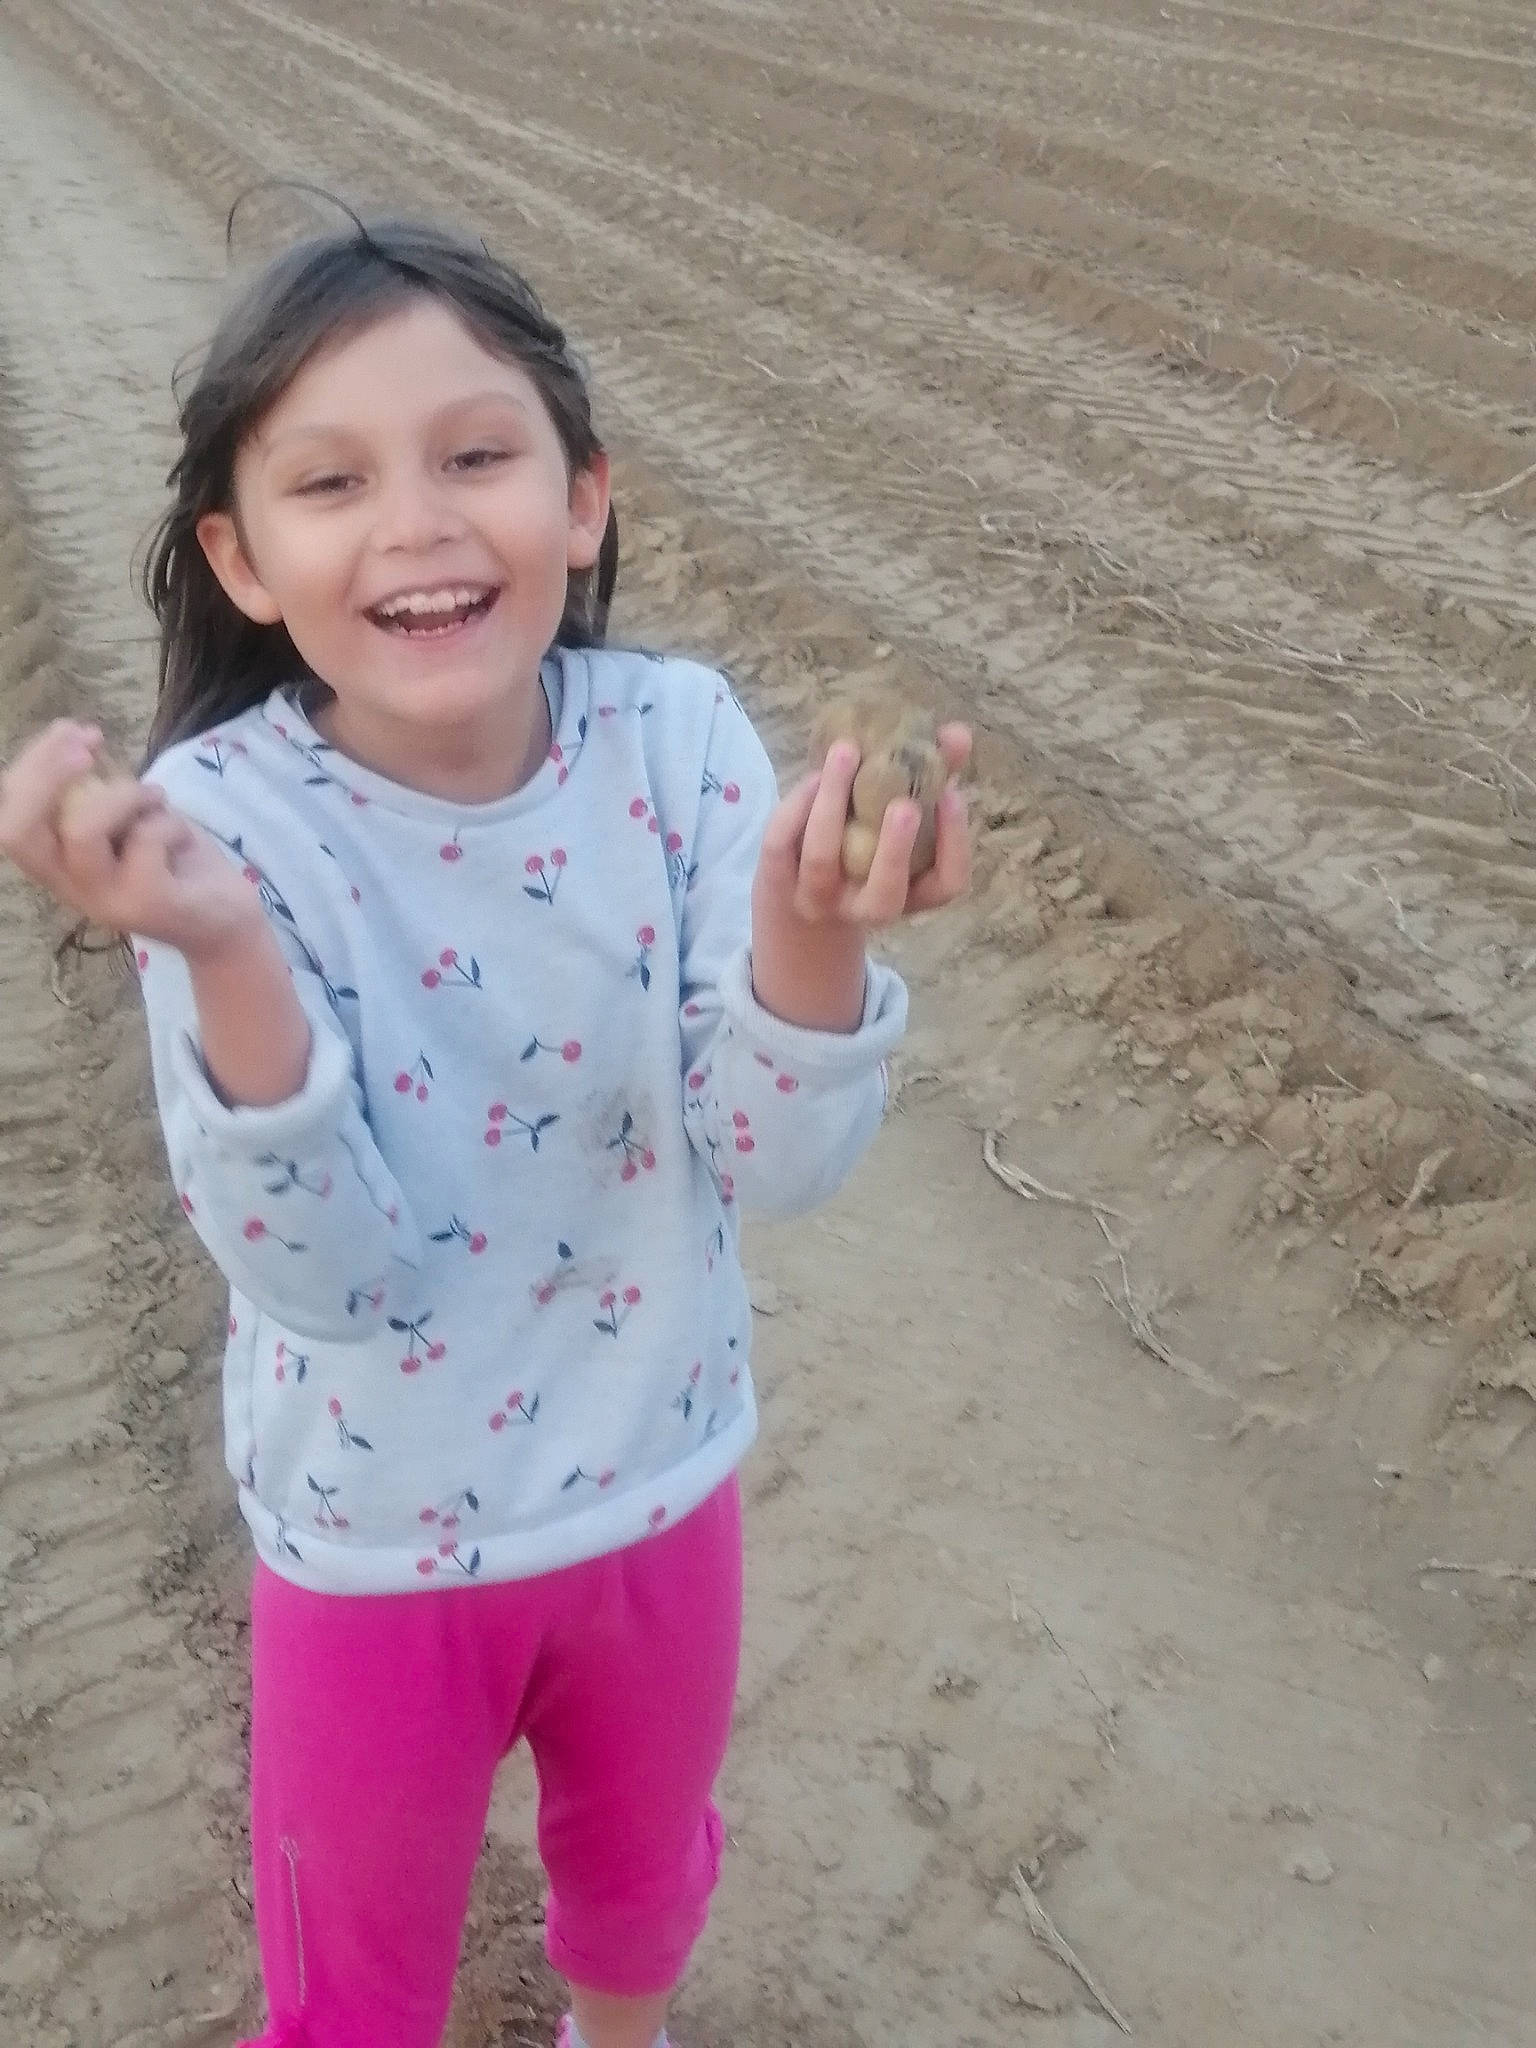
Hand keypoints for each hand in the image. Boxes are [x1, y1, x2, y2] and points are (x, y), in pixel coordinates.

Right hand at [0, 720, 261, 957]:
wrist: (225, 921)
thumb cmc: (170, 861)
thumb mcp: (124, 821)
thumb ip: (93, 792)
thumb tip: (71, 735)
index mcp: (57, 863)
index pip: (8, 818)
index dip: (30, 766)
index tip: (69, 729)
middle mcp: (69, 885)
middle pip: (18, 831)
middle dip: (47, 773)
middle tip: (89, 743)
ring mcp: (105, 899)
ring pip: (83, 831)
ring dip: (124, 795)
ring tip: (155, 797)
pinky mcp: (147, 904)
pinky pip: (146, 840)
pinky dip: (170, 821)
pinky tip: (183, 837)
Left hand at [749, 721, 970, 1032]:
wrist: (797, 886)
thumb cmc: (865, 840)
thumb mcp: (897, 813)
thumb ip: (932, 775)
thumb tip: (958, 734)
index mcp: (909, 893)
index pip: (947, 885)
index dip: (954, 845)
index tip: (951, 795)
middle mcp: (865, 907)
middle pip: (884, 893)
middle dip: (895, 849)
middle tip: (905, 803)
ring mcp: (819, 900)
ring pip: (822, 861)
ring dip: (833, 804)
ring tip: (846, 752)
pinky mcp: (778, 881)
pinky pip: (781, 845)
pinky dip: (796, 805)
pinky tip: (814, 774)